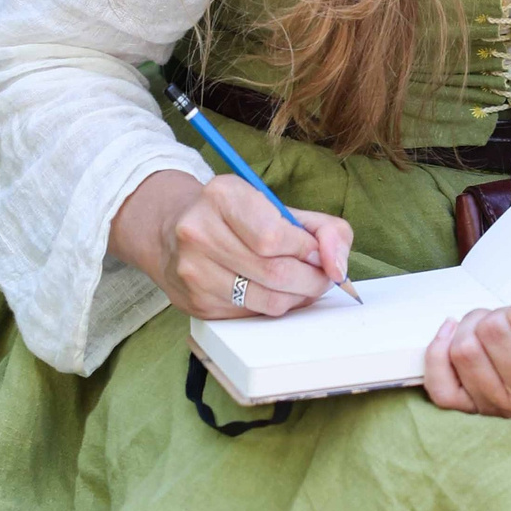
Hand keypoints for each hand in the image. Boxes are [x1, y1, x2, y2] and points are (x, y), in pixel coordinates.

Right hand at [114, 171, 353, 321]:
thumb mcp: (280, 206)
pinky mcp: (195, 303)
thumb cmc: (237, 218)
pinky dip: (274, 306)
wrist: (172, 231)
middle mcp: (199, 232)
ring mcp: (193, 271)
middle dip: (311, 280)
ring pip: (266, 300)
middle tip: (321, 276)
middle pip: (274, 273)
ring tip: (301, 284)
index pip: (274, 237)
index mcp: (222, 196)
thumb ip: (325, 229)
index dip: (307, 251)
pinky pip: (252, 314)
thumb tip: (338, 266)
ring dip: (297, 297)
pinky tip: (273, 291)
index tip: (318, 253)